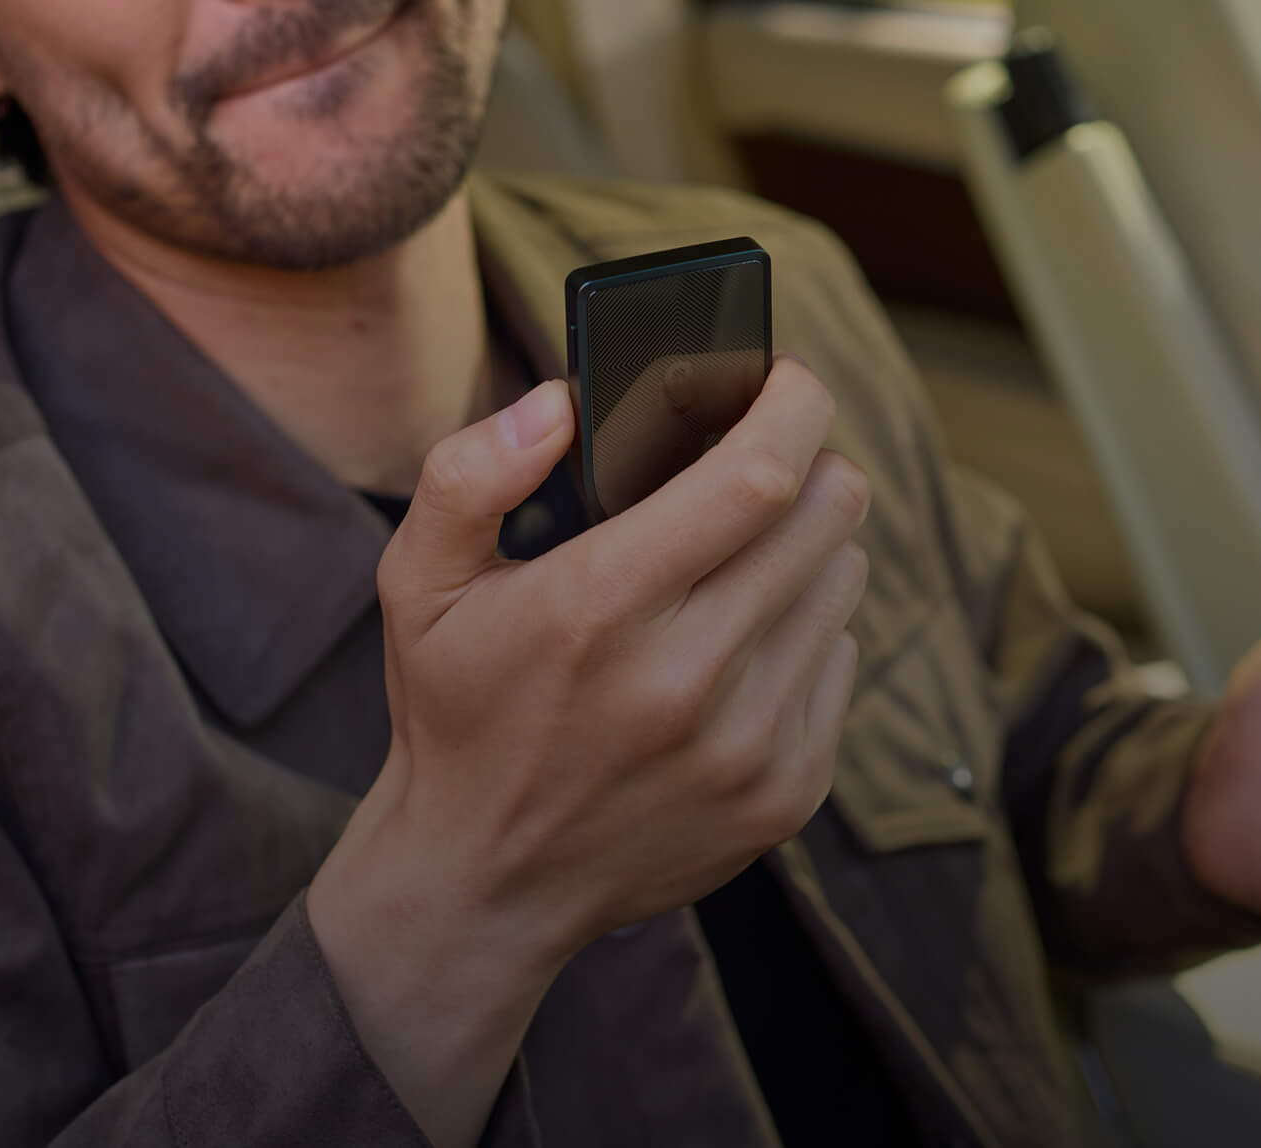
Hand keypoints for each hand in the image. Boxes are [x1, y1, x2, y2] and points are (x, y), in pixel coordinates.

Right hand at [309, 357, 869, 1146]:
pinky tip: (741, 639)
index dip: (792, 404)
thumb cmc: (458, 708)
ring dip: (806, 544)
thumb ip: (471, 474)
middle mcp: (688, 679)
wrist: (486, 884)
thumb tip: (560, 403)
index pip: (757, 477)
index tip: (784, 376)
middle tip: (764, 457)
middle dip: (808, 459)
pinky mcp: (786, 791)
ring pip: (843, 579)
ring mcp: (748, 745)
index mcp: (600, 608)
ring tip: (742, 553)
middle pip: (828, 514)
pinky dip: (805, 627)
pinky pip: (841, 658)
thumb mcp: (417, 581)